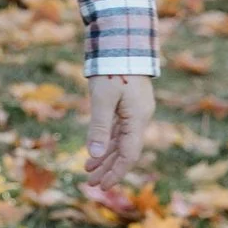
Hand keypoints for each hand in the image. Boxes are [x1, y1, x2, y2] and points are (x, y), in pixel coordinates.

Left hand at [84, 72, 155, 194]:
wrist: (122, 41)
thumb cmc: (112, 68)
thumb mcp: (102, 98)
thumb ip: (99, 127)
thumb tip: (94, 154)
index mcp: (138, 119)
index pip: (129, 155)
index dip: (116, 172)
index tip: (102, 186)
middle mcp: (139, 118)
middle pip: (125, 151)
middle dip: (108, 168)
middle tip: (91, 184)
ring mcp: (134, 111)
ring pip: (120, 141)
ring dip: (105, 156)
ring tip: (88, 169)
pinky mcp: (128, 104)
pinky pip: (118, 130)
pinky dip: (106, 141)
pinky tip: (95, 150)